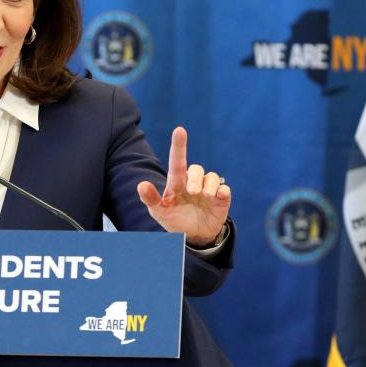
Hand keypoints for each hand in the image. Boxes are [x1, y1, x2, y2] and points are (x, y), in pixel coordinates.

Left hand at [136, 127, 230, 245]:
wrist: (193, 236)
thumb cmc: (174, 219)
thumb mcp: (159, 212)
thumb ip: (150, 199)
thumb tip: (141, 185)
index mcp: (177, 182)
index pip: (177, 160)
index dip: (178, 145)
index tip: (179, 130)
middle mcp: (193, 182)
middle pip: (196, 169)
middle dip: (195, 178)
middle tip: (192, 192)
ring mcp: (208, 189)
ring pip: (212, 176)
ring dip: (208, 185)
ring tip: (204, 196)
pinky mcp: (221, 199)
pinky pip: (225, 189)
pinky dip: (222, 191)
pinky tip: (218, 196)